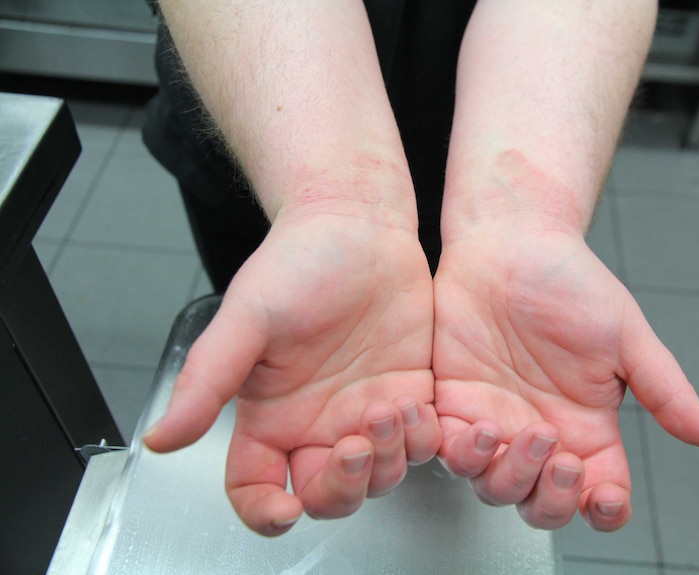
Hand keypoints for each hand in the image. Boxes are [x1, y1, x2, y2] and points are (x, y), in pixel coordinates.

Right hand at [144, 212, 440, 535]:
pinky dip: (421, 442)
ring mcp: (364, 412)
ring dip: (386, 461)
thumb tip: (160, 437)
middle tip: (353, 447)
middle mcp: (316, 421)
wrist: (358, 226)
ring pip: (378, 477)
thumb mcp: (247, 319)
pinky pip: (419, 444)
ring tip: (388, 410)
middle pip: (324, 495)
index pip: (256, 486)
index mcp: (270, 414)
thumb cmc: (297, 262)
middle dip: (341, 488)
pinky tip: (418, 409)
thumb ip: (207, 380)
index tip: (284, 509)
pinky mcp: (409, 394)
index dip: (265, 511)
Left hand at [432, 221, 698, 530]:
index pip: (599, 493)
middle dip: (550, 497)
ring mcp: (494, 423)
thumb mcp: (625, 335)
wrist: (509, 243)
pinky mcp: (450, 405)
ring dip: (503, 474)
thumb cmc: (570, 281)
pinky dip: (453, 453)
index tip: (605, 497)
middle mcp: (540, 434)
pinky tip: (470, 427)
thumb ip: (664, 389)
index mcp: (587, 428)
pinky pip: (444, 451)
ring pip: (493, 487)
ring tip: (506, 431)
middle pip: (543, 504)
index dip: (604, 510)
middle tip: (557, 454)